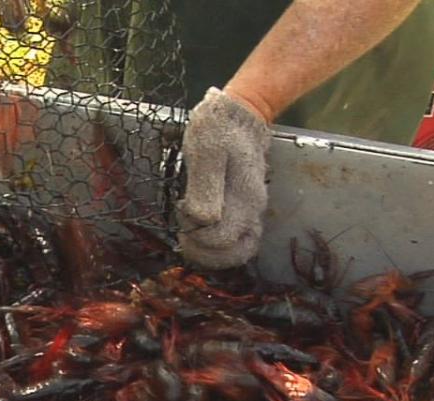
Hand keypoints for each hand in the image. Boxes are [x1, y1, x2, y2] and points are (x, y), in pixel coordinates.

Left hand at [175, 87, 271, 268]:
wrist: (239, 115)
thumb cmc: (218, 130)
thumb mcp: (205, 151)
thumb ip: (205, 187)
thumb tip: (202, 220)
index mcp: (243, 198)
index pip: (221, 239)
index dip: (196, 234)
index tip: (182, 210)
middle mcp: (252, 210)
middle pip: (234, 253)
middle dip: (203, 251)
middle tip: (182, 233)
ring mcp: (252, 211)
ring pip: (239, 250)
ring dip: (211, 252)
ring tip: (189, 235)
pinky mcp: (246, 210)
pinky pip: (238, 240)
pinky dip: (219, 245)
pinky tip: (200, 231)